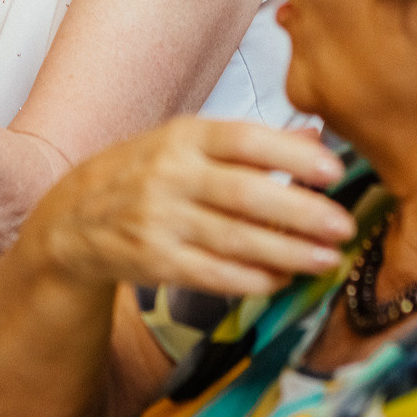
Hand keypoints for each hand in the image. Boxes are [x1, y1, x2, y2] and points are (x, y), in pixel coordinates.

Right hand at [25, 118, 354, 296]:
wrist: (73, 216)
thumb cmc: (144, 172)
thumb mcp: (185, 142)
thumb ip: (247, 143)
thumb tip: (316, 137)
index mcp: (183, 136)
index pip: (244, 140)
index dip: (292, 155)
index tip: (333, 171)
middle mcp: (171, 175)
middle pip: (246, 194)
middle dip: (301, 213)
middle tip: (343, 226)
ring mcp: (161, 220)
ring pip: (236, 240)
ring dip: (288, 253)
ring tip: (327, 259)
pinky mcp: (156, 261)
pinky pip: (214, 274)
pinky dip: (253, 280)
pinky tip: (282, 279)